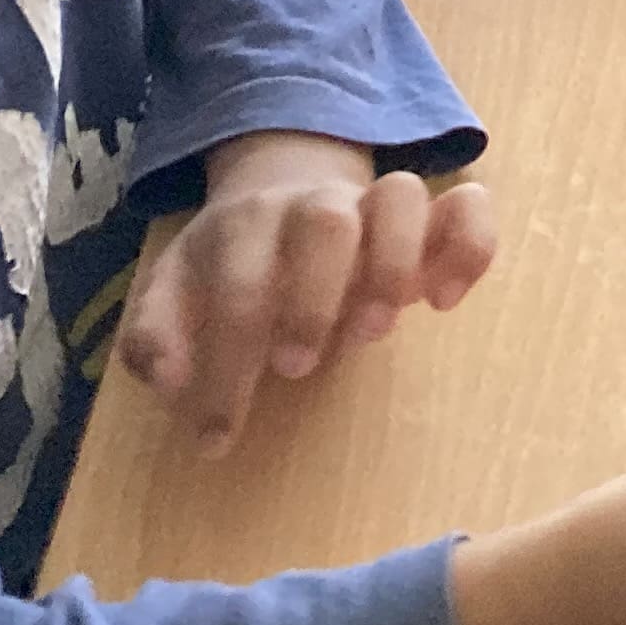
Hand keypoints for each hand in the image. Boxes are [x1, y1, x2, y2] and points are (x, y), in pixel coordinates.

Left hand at [116, 134, 497, 453]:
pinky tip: (446, 301)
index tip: (218, 435)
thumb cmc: (227, 266)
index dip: (227, 362)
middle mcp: (314, 205)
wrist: (276, 189)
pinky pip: (468, 207)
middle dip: (315, 298)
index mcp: (246, 225)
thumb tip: (166, 378)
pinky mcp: (428, 221)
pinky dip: (469, 247)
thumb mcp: (175, 295)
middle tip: (295, 366)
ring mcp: (375, 207)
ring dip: (394, 265)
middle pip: (327, 219)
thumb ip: (156, 336)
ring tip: (374, 333)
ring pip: (402, 195)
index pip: (238, 282)